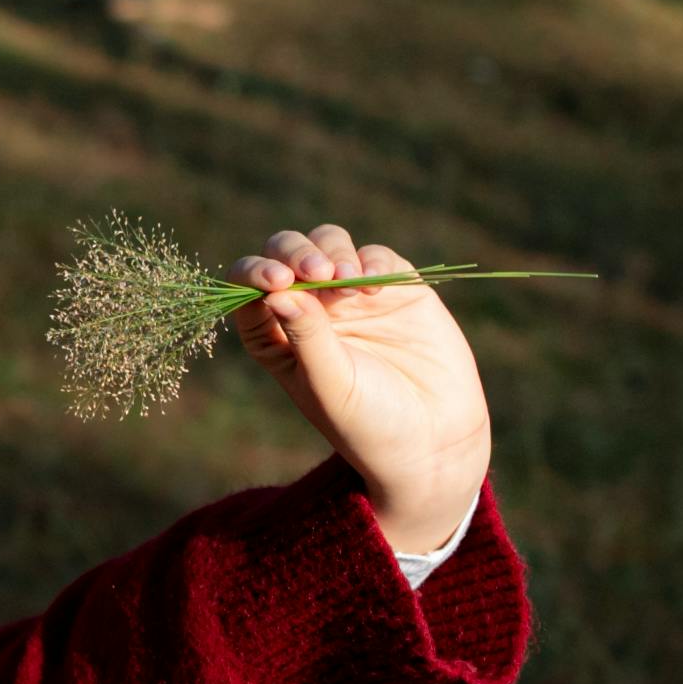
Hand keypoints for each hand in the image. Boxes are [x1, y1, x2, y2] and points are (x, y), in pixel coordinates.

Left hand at [232, 222, 494, 560]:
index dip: (255, 275)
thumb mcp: (330, 384)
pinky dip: (372, 261)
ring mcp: (351, 297)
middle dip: (294, 253)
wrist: (434, 440)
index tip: (275, 281)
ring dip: (331, 250)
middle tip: (316, 271)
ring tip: (345, 275)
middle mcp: (310, 311)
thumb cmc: (369, 424)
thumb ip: (305, 335)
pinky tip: (375, 284)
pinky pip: (376, 257)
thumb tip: (274, 291)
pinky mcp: (395, 289)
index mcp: (277, 339)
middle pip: (285, 256)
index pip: (248, 292)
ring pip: (327, 244)